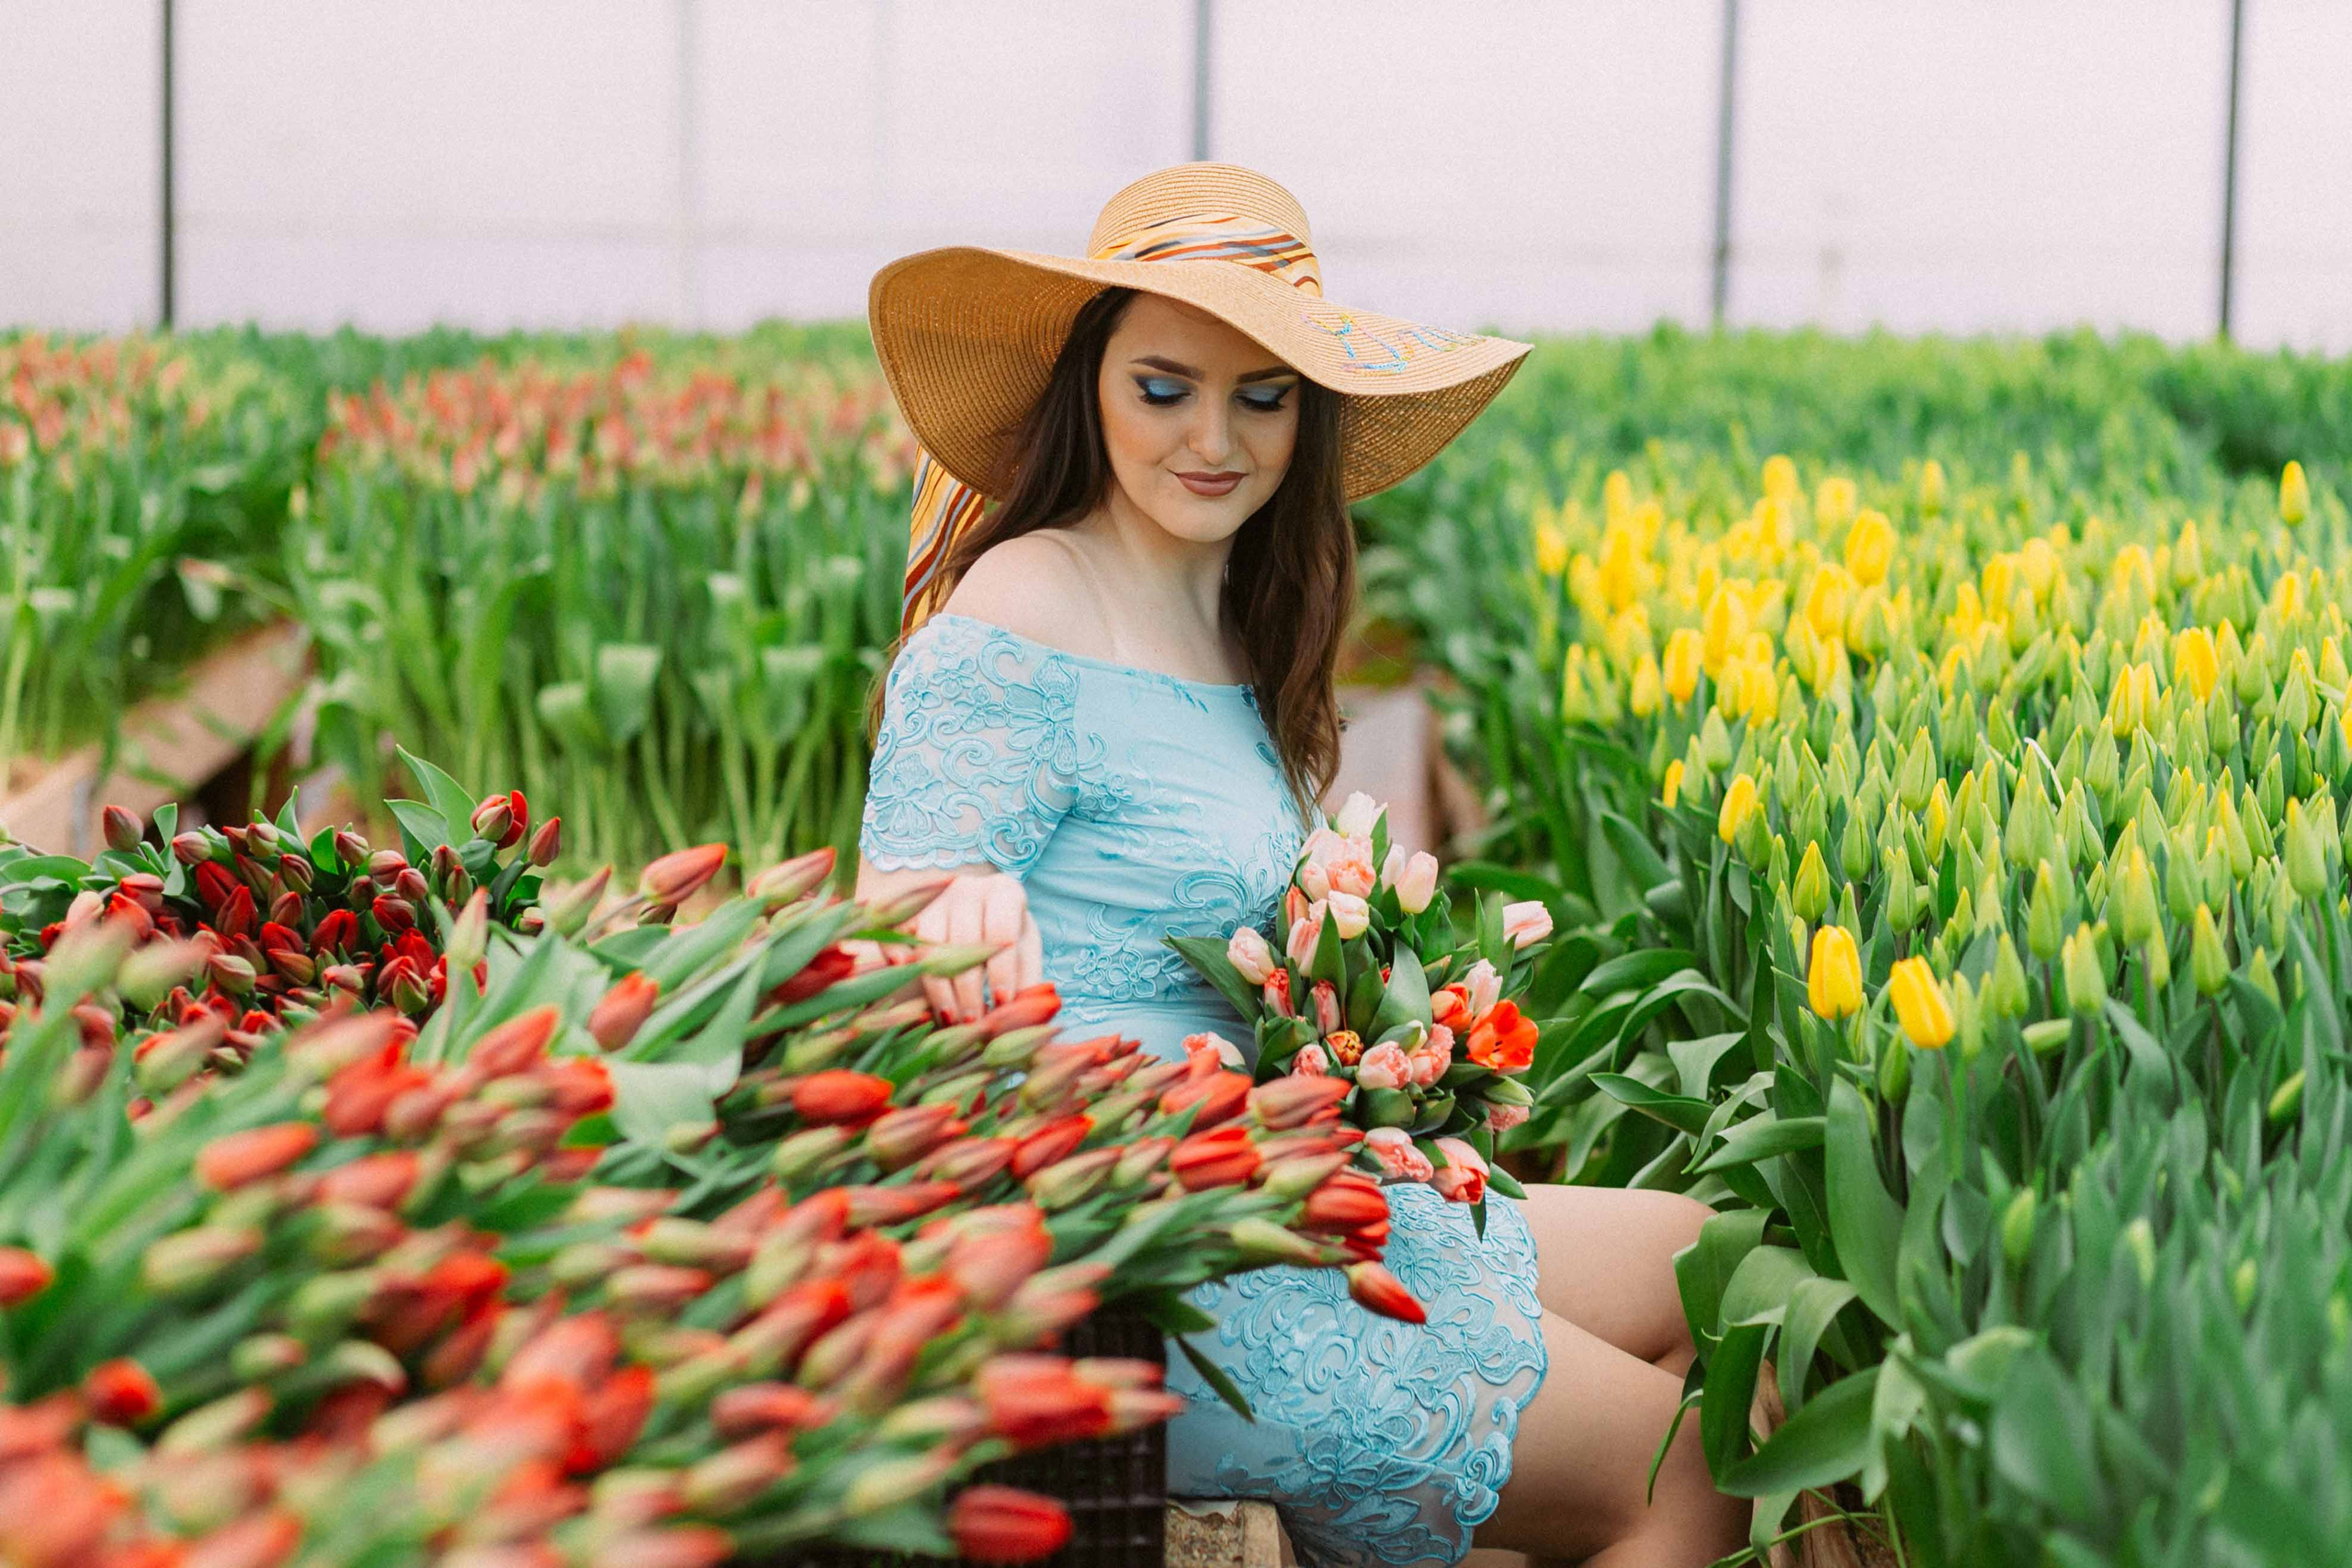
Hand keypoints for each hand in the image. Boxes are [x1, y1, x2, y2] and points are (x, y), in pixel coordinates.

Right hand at [910, 870, 1042, 1021]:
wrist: (976, 912)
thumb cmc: (1005, 938)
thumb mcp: (1024, 953)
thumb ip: (1029, 981)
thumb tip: (1026, 1017)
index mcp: (1004, 892)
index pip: (1001, 931)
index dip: (1001, 970)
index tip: (1001, 1003)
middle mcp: (967, 887)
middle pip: (963, 940)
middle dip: (969, 988)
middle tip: (972, 1022)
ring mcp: (933, 897)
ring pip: (929, 943)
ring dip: (938, 986)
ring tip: (949, 1019)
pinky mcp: (906, 908)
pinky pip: (894, 931)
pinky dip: (895, 954)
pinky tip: (903, 977)